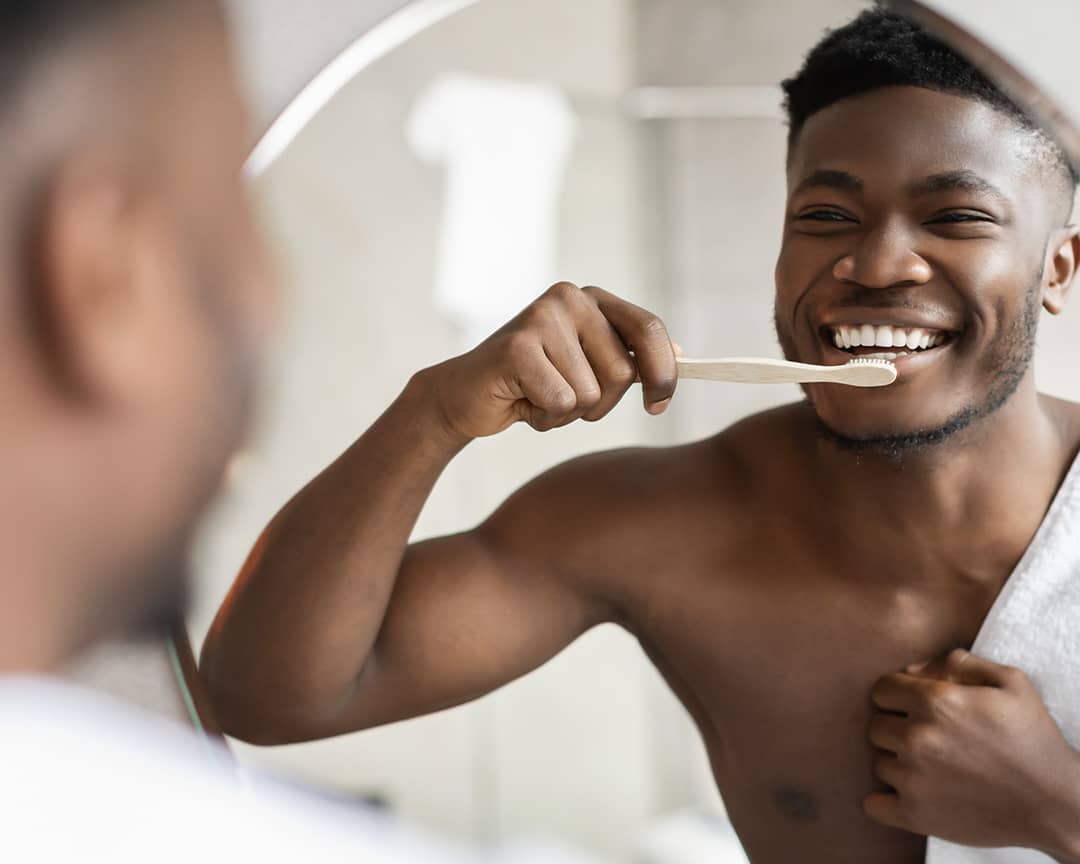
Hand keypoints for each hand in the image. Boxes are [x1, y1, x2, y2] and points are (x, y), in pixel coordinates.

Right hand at [424, 282, 677, 442]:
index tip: (659, 405)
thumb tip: (683, 354)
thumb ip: (628, 357)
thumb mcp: (588, 368)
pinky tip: (522, 403)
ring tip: (538, 398)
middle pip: (623, 373)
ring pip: (592, 394)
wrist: (467, 395)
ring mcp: (541, 318)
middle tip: (564, 398)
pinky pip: (562, 403)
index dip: (664, 372)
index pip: (649, 330)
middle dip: (600, 404)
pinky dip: (545, 418)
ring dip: (568, 414)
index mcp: (592, 300)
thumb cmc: (533, 384)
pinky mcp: (517, 347)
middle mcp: (569, 298)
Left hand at [865, 649, 1079, 856]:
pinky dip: (886, 801)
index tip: (916, 710)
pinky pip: (874, 804)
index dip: (899, 697)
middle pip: (876, 726)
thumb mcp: (1010, 682)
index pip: (882, 690)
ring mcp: (913, 778)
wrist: (1055, 802)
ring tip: (934, 770)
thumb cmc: (1033, 738)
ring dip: (899, 765)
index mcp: (936, 701)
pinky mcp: (915, 814)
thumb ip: (958, 663)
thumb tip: (913, 668)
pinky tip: (911, 795)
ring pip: (879, 763)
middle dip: (898, 729)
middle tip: (930, 742)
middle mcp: (918, 737)